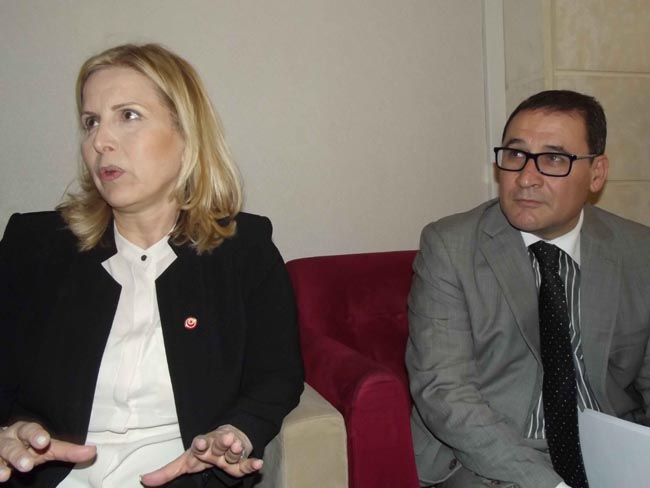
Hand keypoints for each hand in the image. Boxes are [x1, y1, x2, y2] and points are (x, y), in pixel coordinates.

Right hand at [0, 421, 95, 481]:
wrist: (1, 445)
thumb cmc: (28, 445)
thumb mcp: (47, 448)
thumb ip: (68, 450)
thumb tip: (93, 452)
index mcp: (26, 431)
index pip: (31, 430)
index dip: (36, 435)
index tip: (43, 442)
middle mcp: (10, 439)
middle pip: (12, 444)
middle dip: (18, 453)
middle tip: (27, 464)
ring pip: (0, 455)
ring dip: (3, 464)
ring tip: (6, 475)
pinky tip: (1, 476)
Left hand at [140, 424, 261, 485]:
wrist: (229, 438)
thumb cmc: (205, 452)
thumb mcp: (186, 462)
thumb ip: (166, 472)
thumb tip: (143, 480)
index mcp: (202, 447)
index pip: (199, 444)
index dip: (200, 444)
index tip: (199, 442)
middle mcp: (217, 447)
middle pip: (219, 445)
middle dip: (222, 443)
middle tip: (226, 439)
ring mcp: (230, 452)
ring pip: (233, 451)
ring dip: (236, 449)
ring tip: (237, 447)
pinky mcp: (242, 460)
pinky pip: (247, 463)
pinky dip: (252, 463)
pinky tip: (258, 464)